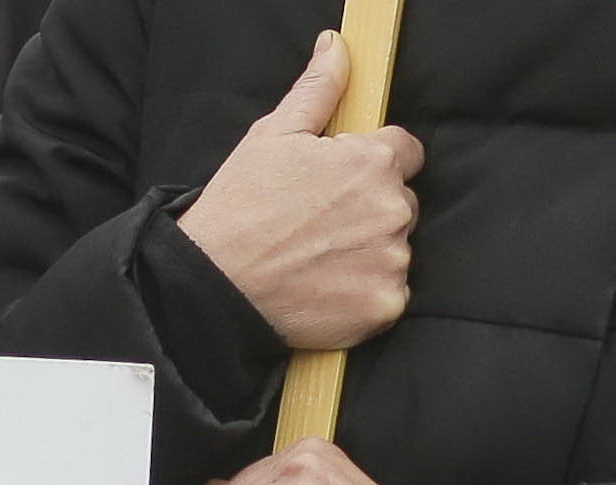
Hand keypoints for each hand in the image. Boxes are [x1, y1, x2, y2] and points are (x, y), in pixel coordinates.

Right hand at [176, 31, 420, 352]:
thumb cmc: (237, 212)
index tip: (339, 188)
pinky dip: (363, 297)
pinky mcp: (383, 304)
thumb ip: (317, 91)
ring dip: (367, 255)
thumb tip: (336, 49)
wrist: (210, 287)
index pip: (405, 154)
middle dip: (369, 212)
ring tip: (316, 263)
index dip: (370, 167)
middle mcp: (392, 207)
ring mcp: (391, 259)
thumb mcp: (271, 137)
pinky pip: (389, 296)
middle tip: (318, 230)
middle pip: (401, 203)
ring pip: (394, 250)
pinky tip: (325, 292)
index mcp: (373, 161)